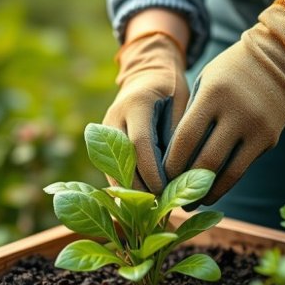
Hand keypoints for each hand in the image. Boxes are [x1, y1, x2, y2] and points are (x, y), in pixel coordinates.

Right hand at [103, 32, 188, 192]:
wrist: (147, 73)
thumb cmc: (172, 89)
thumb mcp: (182, 103)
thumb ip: (178, 133)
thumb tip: (180, 172)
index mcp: (136, 103)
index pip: (140, 144)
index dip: (151, 171)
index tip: (164, 190)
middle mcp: (115, 116)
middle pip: (121, 159)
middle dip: (138, 187)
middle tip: (156, 207)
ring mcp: (104, 128)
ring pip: (111, 167)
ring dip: (127, 191)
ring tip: (145, 210)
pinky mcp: (102, 140)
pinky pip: (110, 167)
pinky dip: (122, 185)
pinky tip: (135, 203)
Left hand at [164, 0, 284, 205]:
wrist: (279, 58)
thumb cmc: (231, 71)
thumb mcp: (205, 82)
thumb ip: (192, 115)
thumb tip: (175, 158)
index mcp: (213, 95)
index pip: (185, 139)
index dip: (171, 164)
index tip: (160, 178)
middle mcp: (236, 113)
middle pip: (205, 161)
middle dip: (186, 184)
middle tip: (172, 197)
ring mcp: (256, 128)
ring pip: (228, 173)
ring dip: (208, 193)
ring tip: (192, 203)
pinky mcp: (270, 139)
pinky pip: (243, 168)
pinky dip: (226, 183)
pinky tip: (212, 191)